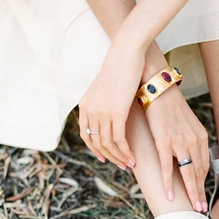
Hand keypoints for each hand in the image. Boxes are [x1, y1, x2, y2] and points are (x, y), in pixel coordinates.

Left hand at [78, 38, 144, 168]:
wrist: (125, 53)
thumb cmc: (120, 67)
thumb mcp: (105, 87)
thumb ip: (104, 102)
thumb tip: (111, 113)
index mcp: (85, 106)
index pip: (86, 136)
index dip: (96, 150)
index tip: (106, 157)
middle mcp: (90, 111)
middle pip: (97, 143)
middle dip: (110, 157)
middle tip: (122, 165)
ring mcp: (102, 112)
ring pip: (108, 144)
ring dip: (120, 157)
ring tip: (131, 164)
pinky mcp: (116, 112)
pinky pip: (119, 139)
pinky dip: (126, 151)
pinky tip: (133, 157)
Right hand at [146, 82, 208, 212]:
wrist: (158, 86)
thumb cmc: (168, 105)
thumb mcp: (184, 122)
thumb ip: (187, 138)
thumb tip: (184, 152)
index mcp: (199, 136)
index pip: (203, 165)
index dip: (202, 182)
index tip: (201, 194)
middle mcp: (193, 140)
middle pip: (198, 173)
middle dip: (200, 193)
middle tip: (201, 209)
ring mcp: (179, 142)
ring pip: (188, 173)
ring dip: (190, 192)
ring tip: (193, 208)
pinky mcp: (164, 141)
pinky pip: (167, 167)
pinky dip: (169, 182)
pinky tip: (170, 195)